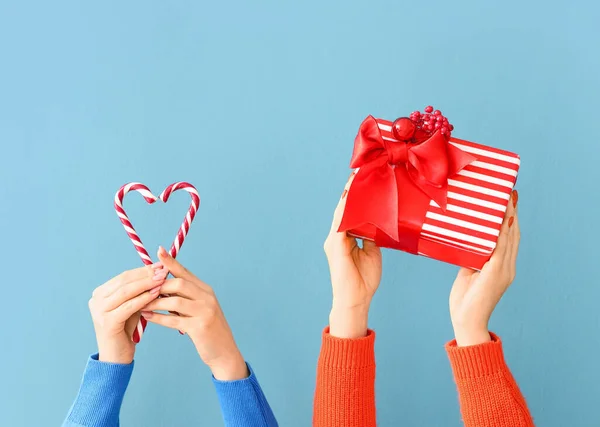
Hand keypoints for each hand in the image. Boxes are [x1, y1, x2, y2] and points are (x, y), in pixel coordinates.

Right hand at [89, 263, 167, 362]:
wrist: (116, 357)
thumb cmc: (126, 330)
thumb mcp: (132, 306)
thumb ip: (139, 291)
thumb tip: (158, 271)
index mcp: (100, 293)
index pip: (124, 276)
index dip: (143, 270)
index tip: (161, 264)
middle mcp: (96, 300)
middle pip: (125, 281)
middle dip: (146, 274)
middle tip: (164, 269)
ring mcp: (99, 310)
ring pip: (126, 291)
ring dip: (146, 284)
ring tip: (162, 279)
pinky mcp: (107, 322)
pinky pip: (129, 306)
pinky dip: (144, 298)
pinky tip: (156, 293)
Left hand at [141, 247, 247, 380]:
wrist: (224, 351)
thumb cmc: (206, 329)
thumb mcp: (198, 309)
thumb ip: (184, 297)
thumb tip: (159, 287)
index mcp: (205, 290)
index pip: (185, 272)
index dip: (171, 262)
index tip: (158, 251)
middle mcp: (207, 297)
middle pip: (178, 284)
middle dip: (157, 286)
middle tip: (140, 289)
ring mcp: (205, 312)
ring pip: (174, 302)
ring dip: (155, 303)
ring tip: (140, 304)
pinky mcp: (200, 327)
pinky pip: (174, 320)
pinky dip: (158, 318)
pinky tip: (147, 317)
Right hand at [324, 172, 381, 337]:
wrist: (356, 300)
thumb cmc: (364, 279)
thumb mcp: (372, 251)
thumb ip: (372, 235)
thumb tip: (378, 221)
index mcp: (345, 237)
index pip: (350, 212)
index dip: (356, 196)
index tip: (363, 179)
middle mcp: (337, 236)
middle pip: (344, 207)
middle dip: (351, 190)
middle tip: (360, 171)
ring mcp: (334, 239)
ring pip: (341, 211)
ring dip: (348, 195)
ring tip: (356, 178)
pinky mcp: (336, 244)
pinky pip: (341, 222)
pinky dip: (347, 208)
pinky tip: (353, 197)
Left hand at [450, 190, 519, 345]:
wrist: (467, 321)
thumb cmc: (466, 299)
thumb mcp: (468, 272)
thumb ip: (471, 257)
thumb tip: (465, 241)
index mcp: (502, 267)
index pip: (509, 238)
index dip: (510, 219)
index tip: (509, 201)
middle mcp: (508, 267)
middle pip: (513, 234)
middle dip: (512, 213)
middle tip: (510, 193)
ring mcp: (504, 270)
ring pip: (509, 239)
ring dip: (509, 218)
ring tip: (507, 201)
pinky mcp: (496, 273)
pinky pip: (500, 249)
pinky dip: (501, 234)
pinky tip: (501, 221)